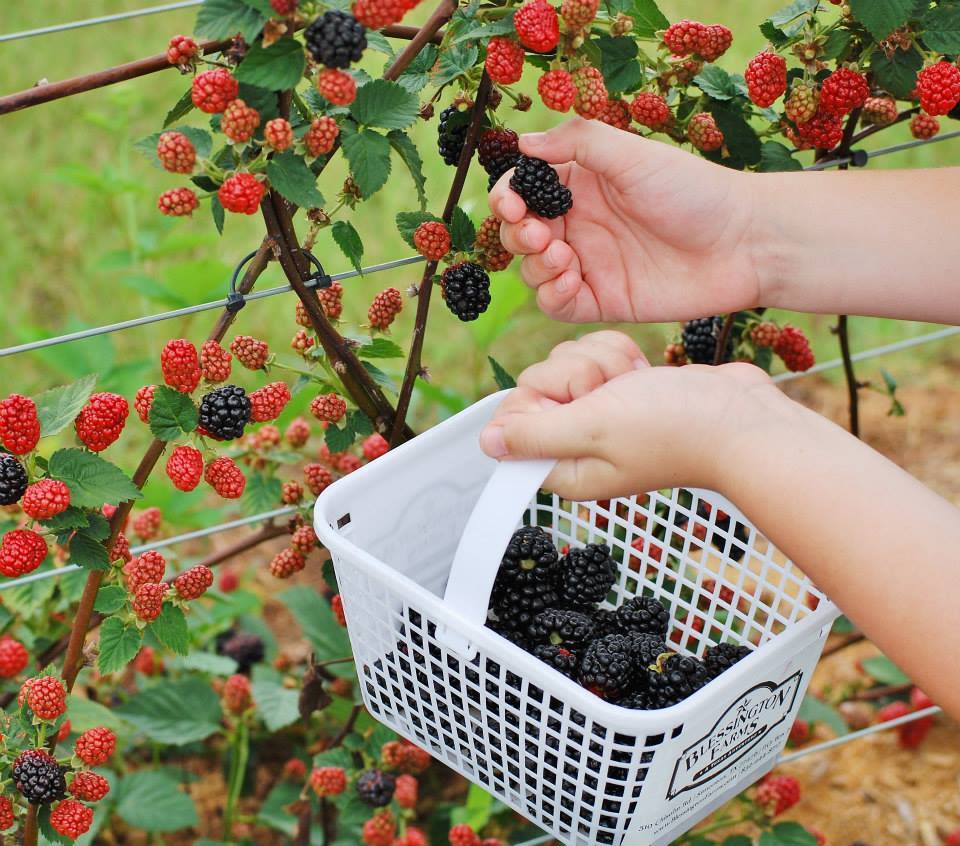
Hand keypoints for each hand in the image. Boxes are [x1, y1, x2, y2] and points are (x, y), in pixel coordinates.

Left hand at [479, 332, 776, 499]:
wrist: (740, 416)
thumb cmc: (673, 429)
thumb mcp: (592, 429)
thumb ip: (534, 436)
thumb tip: (487, 445)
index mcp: (564, 466)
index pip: (513, 424)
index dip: (534, 400)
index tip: (569, 400)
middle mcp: (578, 442)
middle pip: (537, 385)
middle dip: (573, 375)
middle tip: (608, 392)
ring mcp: (601, 413)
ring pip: (567, 361)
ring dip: (600, 362)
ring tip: (632, 383)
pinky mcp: (622, 387)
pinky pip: (595, 354)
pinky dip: (618, 355)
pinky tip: (641, 371)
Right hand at [489, 118, 763, 323]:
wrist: (743, 244)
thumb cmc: (694, 191)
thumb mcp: (633, 155)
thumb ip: (578, 143)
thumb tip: (524, 142)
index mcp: (581, 185)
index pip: (525, 190)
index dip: (508, 196)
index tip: (511, 202)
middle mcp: (580, 225)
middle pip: (520, 234)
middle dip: (516, 234)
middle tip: (537, 234)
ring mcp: (589, 265)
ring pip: (533, 272)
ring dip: (535, 265)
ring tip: (562, 257)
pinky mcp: (602, 300)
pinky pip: (557, 305)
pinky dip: (552, 295)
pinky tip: (571, 280)